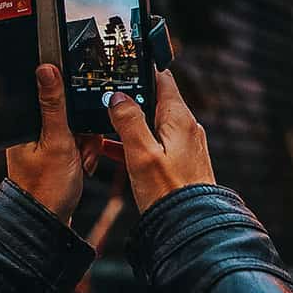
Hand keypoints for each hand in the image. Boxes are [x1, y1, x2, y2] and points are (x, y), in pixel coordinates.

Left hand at [6, 65, 103, 224]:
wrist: (48, 223)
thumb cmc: (46, 189)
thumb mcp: (57, 141)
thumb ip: (54, 105)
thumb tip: (46, 68)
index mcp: (24, 123)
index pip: (51, 93)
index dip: (72, 101)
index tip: (81, 117)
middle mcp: (31, 129)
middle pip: (67, 109)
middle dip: (83, 127)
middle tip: (81, 147)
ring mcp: (42, 142)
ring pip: (75, 126)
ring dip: (86, 141)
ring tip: (81, 160)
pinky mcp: (53, 153)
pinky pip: (76, 141)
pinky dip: (83, 151)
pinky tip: (82, 165)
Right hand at [104, 69, 214, 210]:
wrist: (190, 226)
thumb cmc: (169, 194)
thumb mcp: (142, 154)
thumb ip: (129, 122)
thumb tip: (117, 97)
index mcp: (179, 118)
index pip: (162, 78)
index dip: (141, 69)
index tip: (121, 65)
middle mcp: (185, 127)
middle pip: (155, 99)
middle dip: (130, 96)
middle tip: (104, 94)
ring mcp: (184, 144)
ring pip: (152, 122)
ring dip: (129, 121)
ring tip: (102, 122)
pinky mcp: (179, 161)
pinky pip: (154, 142)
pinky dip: (135, 141)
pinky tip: (113, 148)